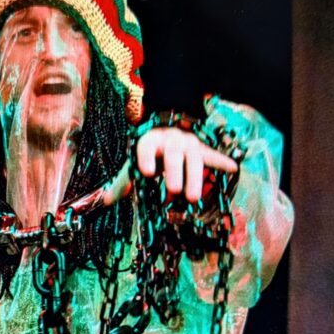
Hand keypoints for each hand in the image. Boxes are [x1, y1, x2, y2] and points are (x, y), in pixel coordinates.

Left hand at [103, 127, 238, 205]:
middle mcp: (170, 140)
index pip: (146, 147)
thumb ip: (118, 183)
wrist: (166, 131)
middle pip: (173, 154)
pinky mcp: (203, 150)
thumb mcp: (131, 165)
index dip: (146, 158)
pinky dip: (222, 161)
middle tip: (174, 190)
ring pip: (194, 157)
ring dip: (195, 177)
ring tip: (193, 198)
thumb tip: (100, 202)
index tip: (147, 172)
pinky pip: (213, 156)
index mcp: (149, 140)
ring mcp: (189, 144)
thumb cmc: (147, 155)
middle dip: (175, 172)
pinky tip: (233, 168)